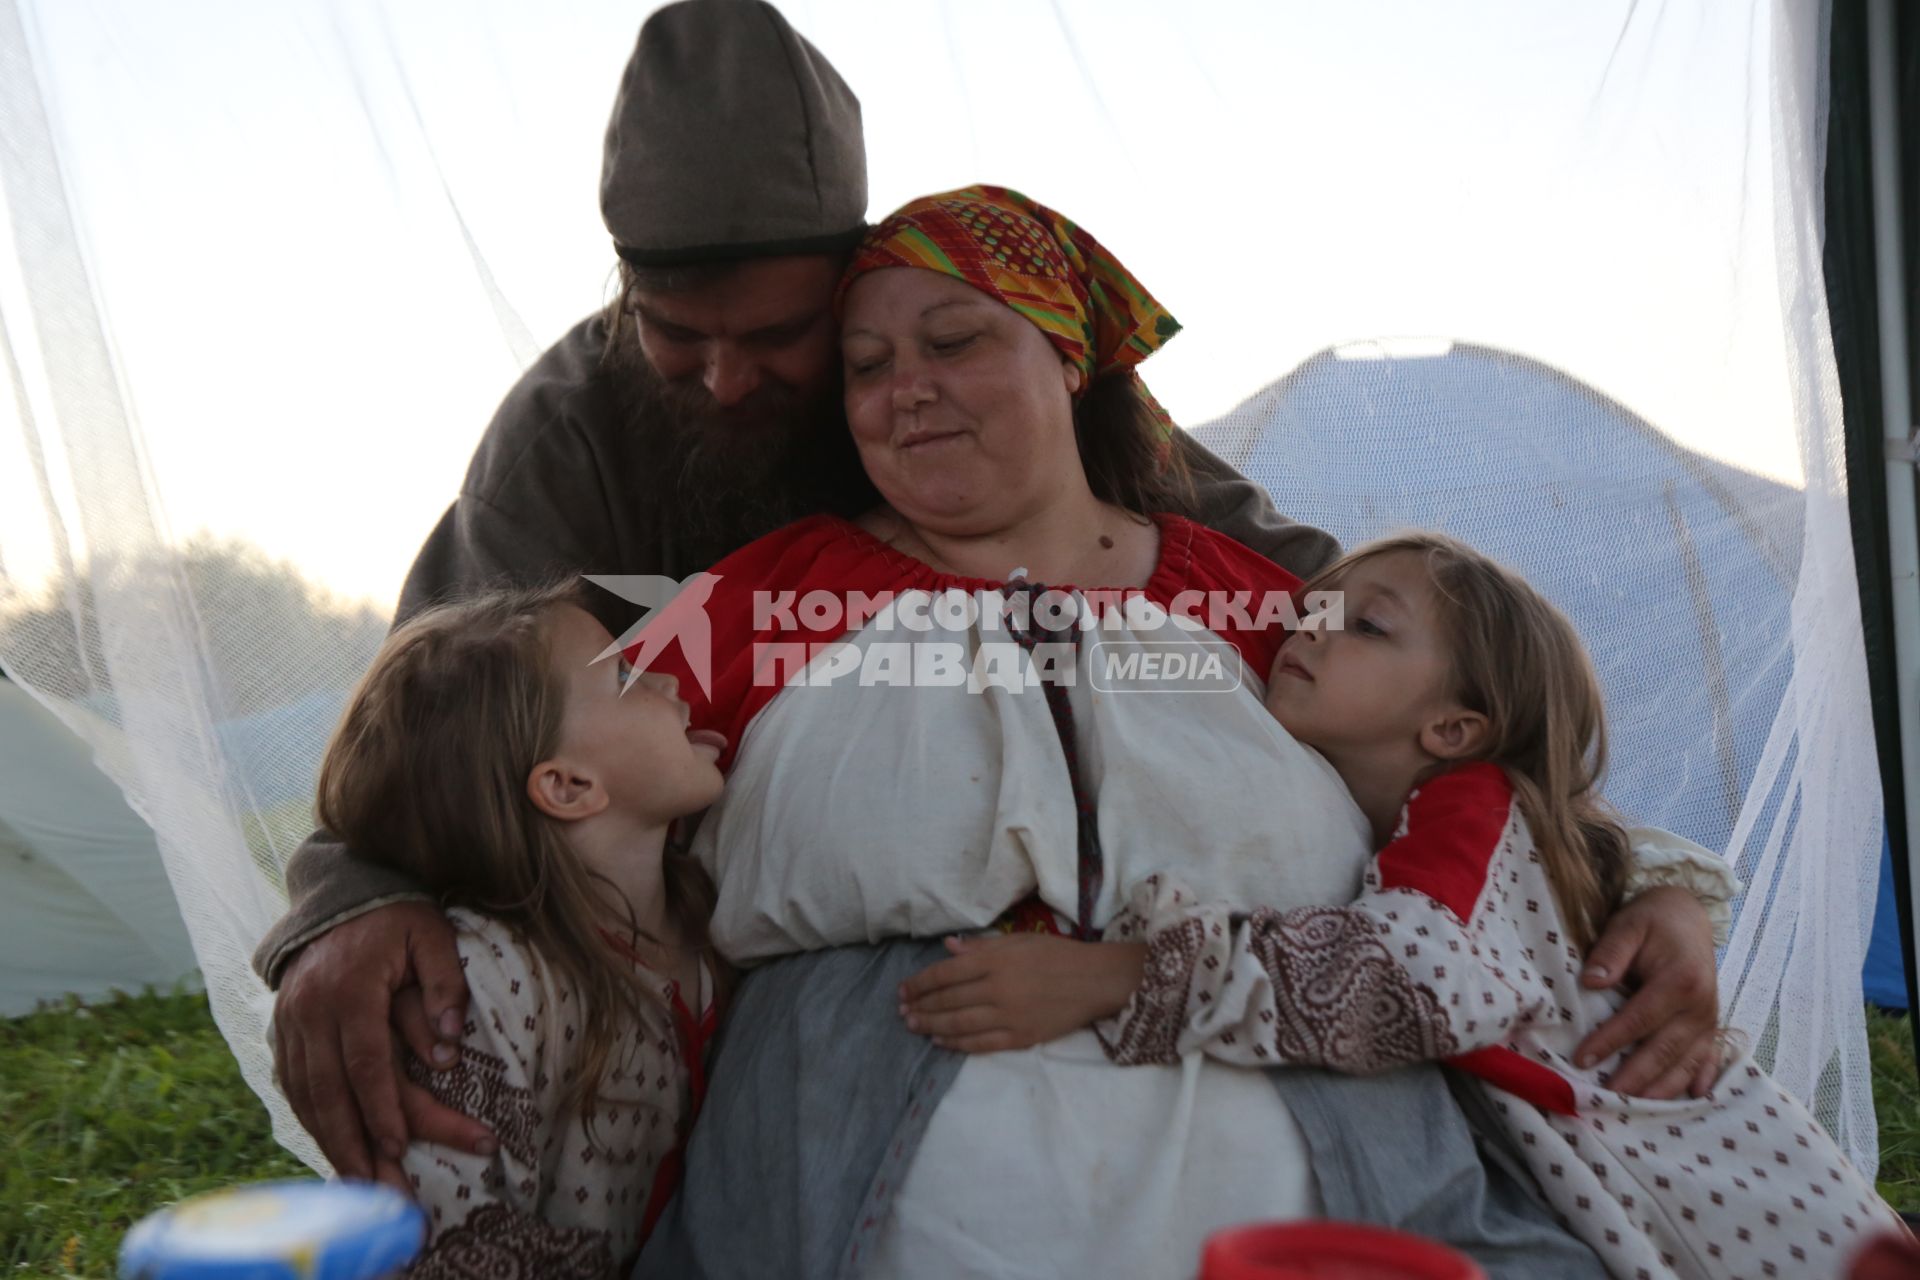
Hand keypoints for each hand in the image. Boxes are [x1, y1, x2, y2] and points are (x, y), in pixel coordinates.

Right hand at [271, 901, 491, 1182]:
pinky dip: (309, 1118)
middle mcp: (311, 1009)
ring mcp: (290, 1020)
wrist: (339, 893)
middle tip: (376, 1187)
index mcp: (350, 988)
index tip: (399, 1146)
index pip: (366, 1061)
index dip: (381, 1108)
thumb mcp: (432, 935)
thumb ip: (445, 984)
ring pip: (305, 1094)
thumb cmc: (396, 916)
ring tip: (354, 1182)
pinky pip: (291, 1084)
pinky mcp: (282, 1028)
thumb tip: (449, 1048)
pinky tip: (329, 1144)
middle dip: (352, 1144)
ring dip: (328, 1141)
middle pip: (329, 1090)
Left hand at [897, 934, 1146, 1053]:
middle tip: (901, 1010)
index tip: (904, 989)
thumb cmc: (1057, 954)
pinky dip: (957, 1044)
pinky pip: (981, 1044)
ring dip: (931, 1026)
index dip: (920, 983)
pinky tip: (941, 1042)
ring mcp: (1009, 1016)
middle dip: (920, 1006)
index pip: (945, 973)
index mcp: (996, 961)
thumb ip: (981, 947)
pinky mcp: (1020, 1037)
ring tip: (913, 1026)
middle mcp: (998, 989)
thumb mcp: (1019, 941)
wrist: (1095, 981)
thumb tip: (948, 947)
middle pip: (947, 1001)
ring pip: (958, 1025)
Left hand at [1574, 885, 1721, 1098]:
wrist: (1689, 916)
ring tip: (1636, 1108)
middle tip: (1607, 1097)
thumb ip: (1610, 951)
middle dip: (1635, 1077)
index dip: (1610, 1041)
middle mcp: (1700, 1006)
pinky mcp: (1712, 1026)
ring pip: (1686, 1061)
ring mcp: (1709, 1019)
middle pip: (1664, 1049)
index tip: (1582, 1059)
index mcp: (1680, 981)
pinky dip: (1698, 1079)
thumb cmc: (1653, 920)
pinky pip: (1707, 1058)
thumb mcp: (1628, 924)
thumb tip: (1591, 981)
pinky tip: (1691, 1099)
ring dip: (1663, 1088)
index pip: (1639, 1019)